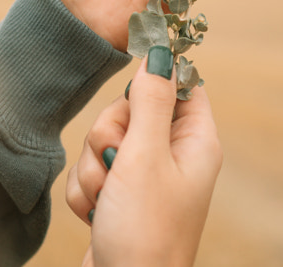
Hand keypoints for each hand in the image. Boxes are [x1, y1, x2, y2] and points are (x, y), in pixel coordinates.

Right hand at [65, 47, 222, 265]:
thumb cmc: (144, 231)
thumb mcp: (146, 156)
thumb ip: (151, 101)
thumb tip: (162, 51)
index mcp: (195, 141)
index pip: (180, 85)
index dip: (152, 82)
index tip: (132, 95)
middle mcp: (173, 156)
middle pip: (132, 109)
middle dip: (110, 134)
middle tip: (118, 161)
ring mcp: (145, 178)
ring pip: (105, 140)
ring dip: (95, 167)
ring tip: (108, 198)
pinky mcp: (119, 197)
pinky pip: (92, 170)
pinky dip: (87, 191)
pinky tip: (97, 215)